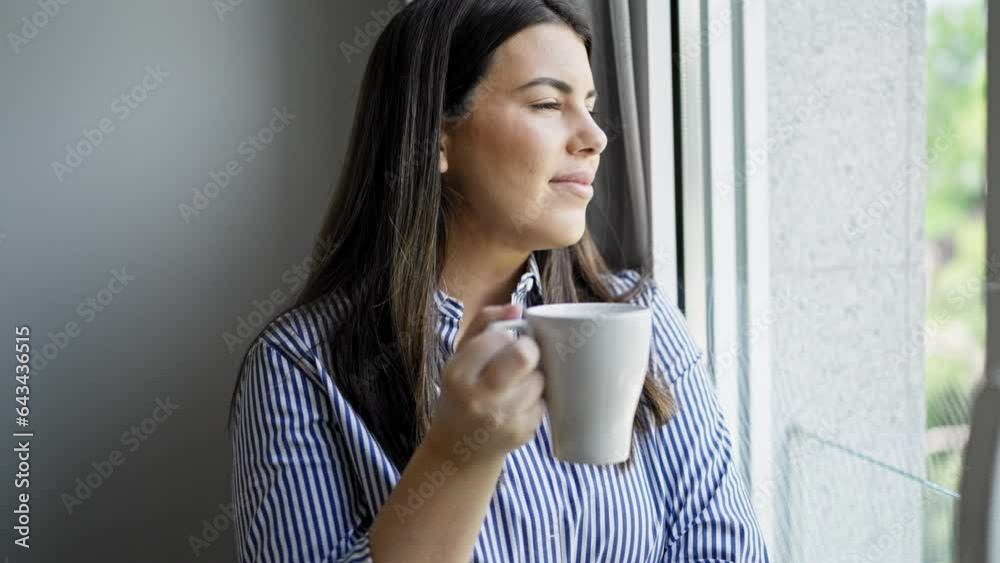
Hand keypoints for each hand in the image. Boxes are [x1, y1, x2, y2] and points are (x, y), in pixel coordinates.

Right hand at [425, 303, 545, 463]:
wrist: (458, 451)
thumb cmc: (462, 394)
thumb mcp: (460, 357)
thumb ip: (485, 324)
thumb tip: (518, 308)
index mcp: (458, 373)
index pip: (498, 338)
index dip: (507, 337)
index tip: (503, 345)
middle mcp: (478, 397)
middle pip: (524, 357)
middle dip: (529, 351)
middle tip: (523, 357)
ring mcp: (502, 419)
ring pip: (539, 380)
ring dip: (534, 378)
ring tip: (516, 385)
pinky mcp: (521, 434)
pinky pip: (543, 403)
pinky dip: (535, 401)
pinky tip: (518, 406)